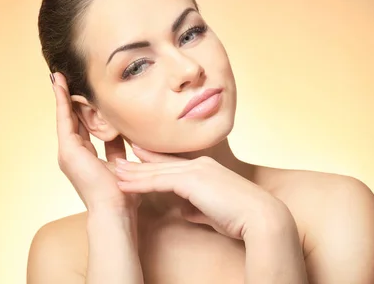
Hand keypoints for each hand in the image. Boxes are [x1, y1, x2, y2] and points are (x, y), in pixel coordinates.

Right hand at [51, 72, 140, 215]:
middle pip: (73, 119)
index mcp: (85, 156)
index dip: (82, 108)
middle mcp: (73, 153)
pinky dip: (61, 100)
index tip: (83, 92)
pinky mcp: (68, 150)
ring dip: (63, 95)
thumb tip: (126, 132)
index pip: (84, 126)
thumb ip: (119, 147)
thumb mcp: (122, 162)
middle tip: (68, 78)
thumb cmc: (122, 193)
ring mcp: (68, 151)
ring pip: (66, 116)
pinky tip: (59, 84)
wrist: (115, 210)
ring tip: (61, 76)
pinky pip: (63, 118)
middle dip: (71, 99)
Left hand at [114, 144, 290, 239]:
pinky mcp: (192, 180)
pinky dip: (139, 182)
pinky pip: (159, 180)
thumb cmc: (241, 217)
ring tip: (113, 172)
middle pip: (161, 164)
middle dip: (138, 164)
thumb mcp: (214, 211)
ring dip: (133, 173)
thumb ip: (197, 207)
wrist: (260, 217)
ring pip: (156, 170)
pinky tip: (124, 184)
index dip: (153, 161)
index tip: (136, 157)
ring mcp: (196, 170)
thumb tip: (184, 209)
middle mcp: (200, 164)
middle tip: (117, 163)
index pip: (173, 164)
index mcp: (206, 169)